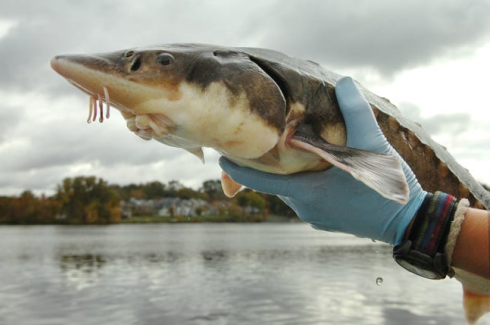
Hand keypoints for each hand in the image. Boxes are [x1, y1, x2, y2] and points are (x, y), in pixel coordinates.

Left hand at [219, 77, 426, 244]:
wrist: (408, 223)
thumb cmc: (387, 187)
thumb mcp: (372, 143)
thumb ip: (355, 110)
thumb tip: (344, 81)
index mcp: (307, 192)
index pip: (259, 181)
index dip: (237, 168)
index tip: (220, 156)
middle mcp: (305, 208)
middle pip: (275, 183)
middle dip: (265, 164)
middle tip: (257, 142)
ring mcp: (315, 217)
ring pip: (290, 190)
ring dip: (288, 173)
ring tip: (287, 151)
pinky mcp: (326, 221)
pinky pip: (305, 198)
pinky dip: (302, 183)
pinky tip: (314, 168)